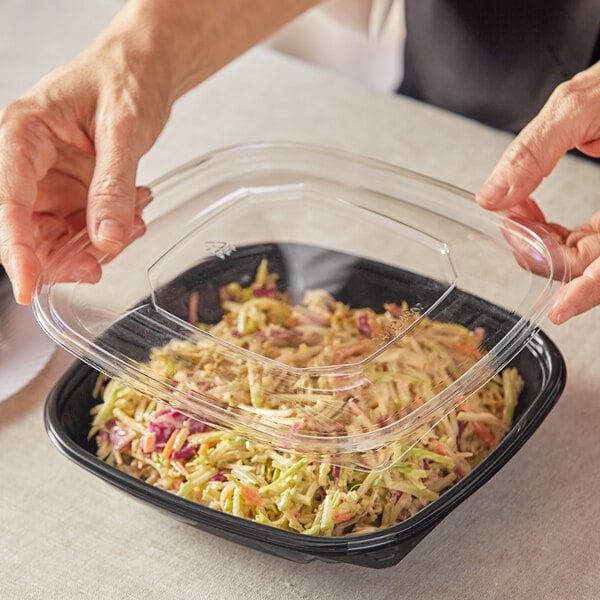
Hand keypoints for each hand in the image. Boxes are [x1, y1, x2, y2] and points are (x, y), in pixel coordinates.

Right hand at [0, 0, 321, 304]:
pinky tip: (135, 214)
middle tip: (101, 264)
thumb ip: (113, 186)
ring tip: (135, 219)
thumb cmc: (127, 77)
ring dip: (96, 244)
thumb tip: (106, 240)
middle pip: (28, 229)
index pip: (8, 201)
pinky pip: (85, 227)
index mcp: (24, 135)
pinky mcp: (76, 190)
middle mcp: (30, 162)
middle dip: (65, 256)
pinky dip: (112, 232)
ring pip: (58, 236)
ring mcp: (53, 179)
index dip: (17, 249)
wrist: (147, 68)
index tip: (28, 287)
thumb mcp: (124, 129)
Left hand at [476, 61, 599, 323]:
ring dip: (542, 241)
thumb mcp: (580, 105)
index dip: (589, 291)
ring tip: (517, 209)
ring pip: (585, 256)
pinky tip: (528, 207)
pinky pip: (585, 240)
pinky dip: (551, 232)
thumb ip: (535, 152)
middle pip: (593, 265)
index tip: (558, 310)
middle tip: (512, 224)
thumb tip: (492, 196)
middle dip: (544, 251)